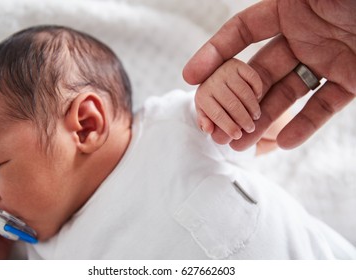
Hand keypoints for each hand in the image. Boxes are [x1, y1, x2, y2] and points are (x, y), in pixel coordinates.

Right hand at [183, 0, 355, 149]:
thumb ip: (287, 0)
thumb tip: (242, 17)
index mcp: (291, 7)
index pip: (242, 32)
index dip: (214, 54)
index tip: (191, 78)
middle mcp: (305, 34)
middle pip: (259, 71)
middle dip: (235, 100)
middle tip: (216, 127)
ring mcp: (328, 58)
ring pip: (286, 93)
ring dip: (262, 119)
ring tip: (240, 144)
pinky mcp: (352, 79)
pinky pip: (323, 105)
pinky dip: (304, 125)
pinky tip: (283, 144)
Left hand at [195, 58, 261, 143]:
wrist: (214, 79)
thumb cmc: (212, 102)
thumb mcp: (206, 113)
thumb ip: (206, 123)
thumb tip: (208, 129)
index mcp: (202, 96)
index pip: (217, 114)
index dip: (228, 127)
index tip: (238, 136)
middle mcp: (211, 80)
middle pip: (232, 104)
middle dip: (243, 120)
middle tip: (250, 128)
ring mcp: (225, 70)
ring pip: (244, 93)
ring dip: (253, 107)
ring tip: (255, 116)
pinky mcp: (238, 63)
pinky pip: (253, 78)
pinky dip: (257, 89)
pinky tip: (258, 97)